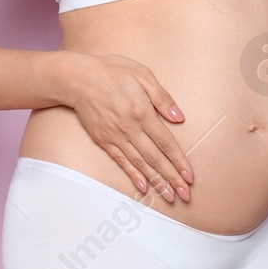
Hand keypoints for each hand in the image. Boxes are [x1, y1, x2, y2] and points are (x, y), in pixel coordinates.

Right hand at [63, 52, 193, 202]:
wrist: (78, 79)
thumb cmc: (113, 72)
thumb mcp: (142, 74)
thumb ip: (162, 97)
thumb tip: (180, 118)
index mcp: (142, 111)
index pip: (165, 142)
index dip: (179, 161)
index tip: (189, 176)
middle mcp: (130, 128)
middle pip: (155, 158)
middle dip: (172, 178)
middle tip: (185, 195)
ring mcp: (115, 136)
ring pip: (140, 163)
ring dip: (156, 182)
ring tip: (169, 196)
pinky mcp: (103, 140)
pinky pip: (121, 161)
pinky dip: (133, 175)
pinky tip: (143, 187)